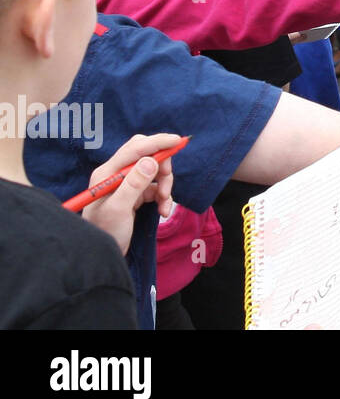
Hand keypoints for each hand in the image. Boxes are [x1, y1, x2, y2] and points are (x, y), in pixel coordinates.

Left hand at [82, 133, 181, 253]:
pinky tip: (163, 211)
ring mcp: (126, 184)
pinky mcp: (135, 195)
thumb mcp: (118, 210)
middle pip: (146, 155)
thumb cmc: (105, 233)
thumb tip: (151, 161)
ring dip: (164, 185)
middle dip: (162, 166)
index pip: (134, 149)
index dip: (157, 142)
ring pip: (154, 171)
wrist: (102, 257)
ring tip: (164, 205)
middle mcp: (116, 174)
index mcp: (107, 173)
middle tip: (167, 180)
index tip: (177, 141)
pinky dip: (163, 197)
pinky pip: (155, 187)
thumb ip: (133, 184)